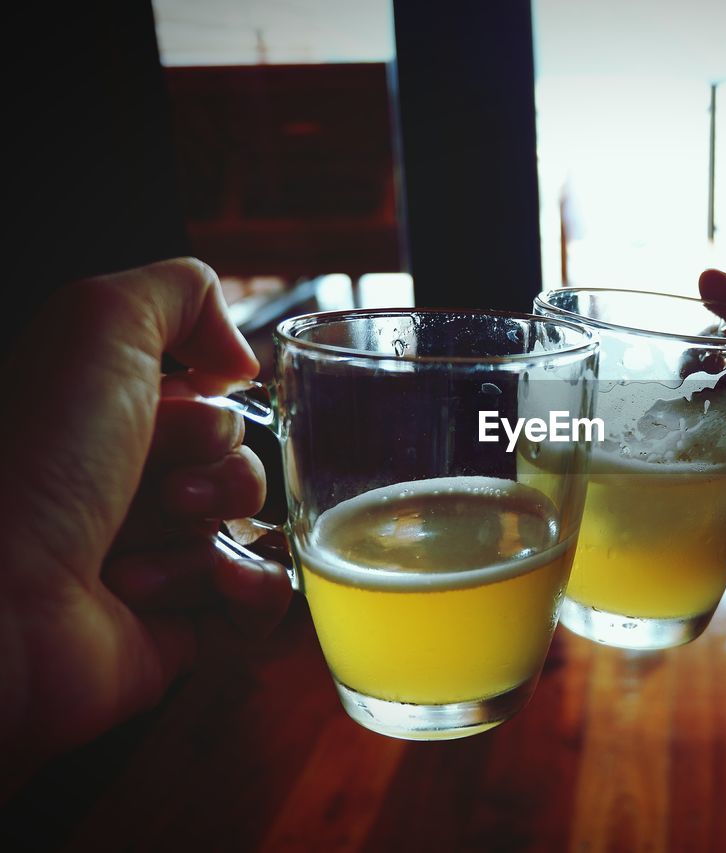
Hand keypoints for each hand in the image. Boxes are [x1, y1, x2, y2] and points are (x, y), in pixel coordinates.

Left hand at [1, 258, 291, 781]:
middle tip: (162, 490)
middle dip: (220, 475)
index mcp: (103, 427)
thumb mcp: (100, 322)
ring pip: (249, 535)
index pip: (210, 408)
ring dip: (211, 538)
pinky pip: (260, 604)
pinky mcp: (175, 636)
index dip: (211, 410)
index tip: (175, 417)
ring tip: (139, 557)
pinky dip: (256, 591)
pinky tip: (220, 585)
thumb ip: (182, 292)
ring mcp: (151, 567)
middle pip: (239, 469)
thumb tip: (239, 357)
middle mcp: (121, 493)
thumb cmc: (33, 459)